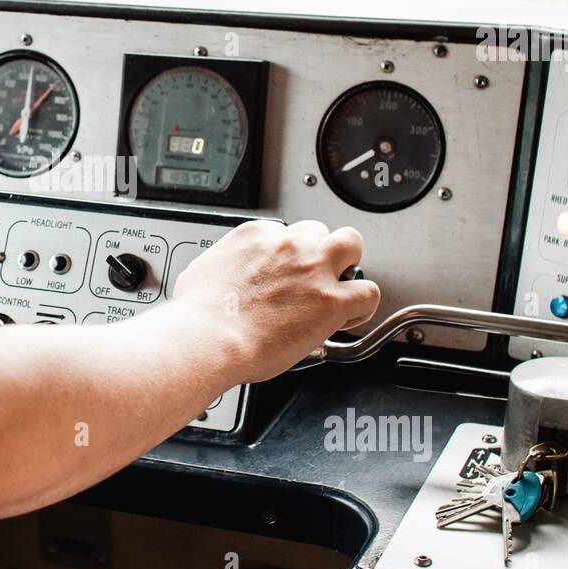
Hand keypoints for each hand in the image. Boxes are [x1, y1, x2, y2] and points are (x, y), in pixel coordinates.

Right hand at [171, 219, 379, 383]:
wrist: (209, 336)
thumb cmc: (199, 313)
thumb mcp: (202, 271)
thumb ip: (224, 266)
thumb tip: (225, 276)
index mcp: (257, 235)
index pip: (285, 233)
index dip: (288, 256)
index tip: (284, 274)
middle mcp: (289, 245)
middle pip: (320, 231)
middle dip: (320, 251)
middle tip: (313, 276)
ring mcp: (313, 270)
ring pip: (351, 245)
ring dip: (348, 264)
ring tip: (339, 288)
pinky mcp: (332, 300)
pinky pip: (368, 292)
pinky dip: (363, 305)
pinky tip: (348, 317)